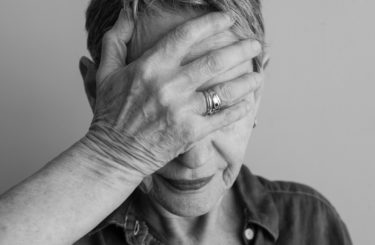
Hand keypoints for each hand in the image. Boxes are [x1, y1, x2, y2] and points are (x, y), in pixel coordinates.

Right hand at [83, 9, 262, 176]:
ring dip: (246, 81)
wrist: (115, 153)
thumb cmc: (111, 112)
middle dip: (240, 49)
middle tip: (255, 44)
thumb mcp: (106, 72)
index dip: (210, 23)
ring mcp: (182, 111)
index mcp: (150, 67)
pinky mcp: (191, 133)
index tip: (227, 19)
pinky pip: (222, 118)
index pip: (185, 37)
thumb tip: (126, 12)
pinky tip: (249, 103)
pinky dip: (239, 110)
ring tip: (259, 74)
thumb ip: (115, 39)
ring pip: (224, 91)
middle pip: (214, 61)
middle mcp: (169, 87)